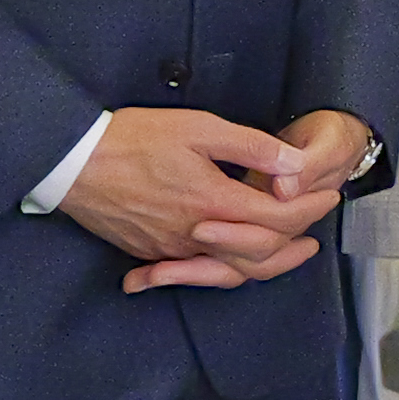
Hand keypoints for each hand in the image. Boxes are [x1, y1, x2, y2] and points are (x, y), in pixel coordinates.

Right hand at [59, 106, 313, 275]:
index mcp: (213, 202)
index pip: (279, 218)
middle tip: (317, 229)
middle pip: (261, 255)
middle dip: (296, 243)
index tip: (329, 196)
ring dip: (266, 263)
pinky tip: (235, 258)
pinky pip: (198, 270)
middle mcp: (196, 235)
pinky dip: (225, 268)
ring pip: (230, 270)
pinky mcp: (152, 252)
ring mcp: (172, 249)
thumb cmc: (130, 139)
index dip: (310, 209)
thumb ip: (250, 147)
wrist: (69, 163)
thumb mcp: (197, 128)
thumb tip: (294, 164)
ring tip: (288, 251)